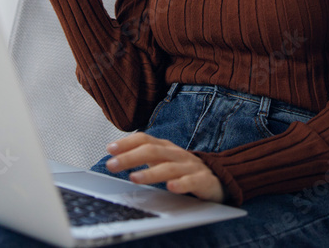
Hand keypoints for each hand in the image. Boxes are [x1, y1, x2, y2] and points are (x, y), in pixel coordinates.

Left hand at [104, 133, 224, 203]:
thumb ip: (143, 157)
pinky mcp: (203, 181)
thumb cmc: (183, 170)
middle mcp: (176, 154)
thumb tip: (115, 158)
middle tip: (112, 165)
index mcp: (166, 148)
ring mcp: (190, 167)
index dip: (127, 143)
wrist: (218, 179)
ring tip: (134, 178)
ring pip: (169, 167)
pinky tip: (171, 188)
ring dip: (150, 173)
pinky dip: (181, 184)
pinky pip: (191, 182)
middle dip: (131, 157)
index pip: (145, 139)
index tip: (110, 149)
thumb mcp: (163, 160)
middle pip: (153, 151)